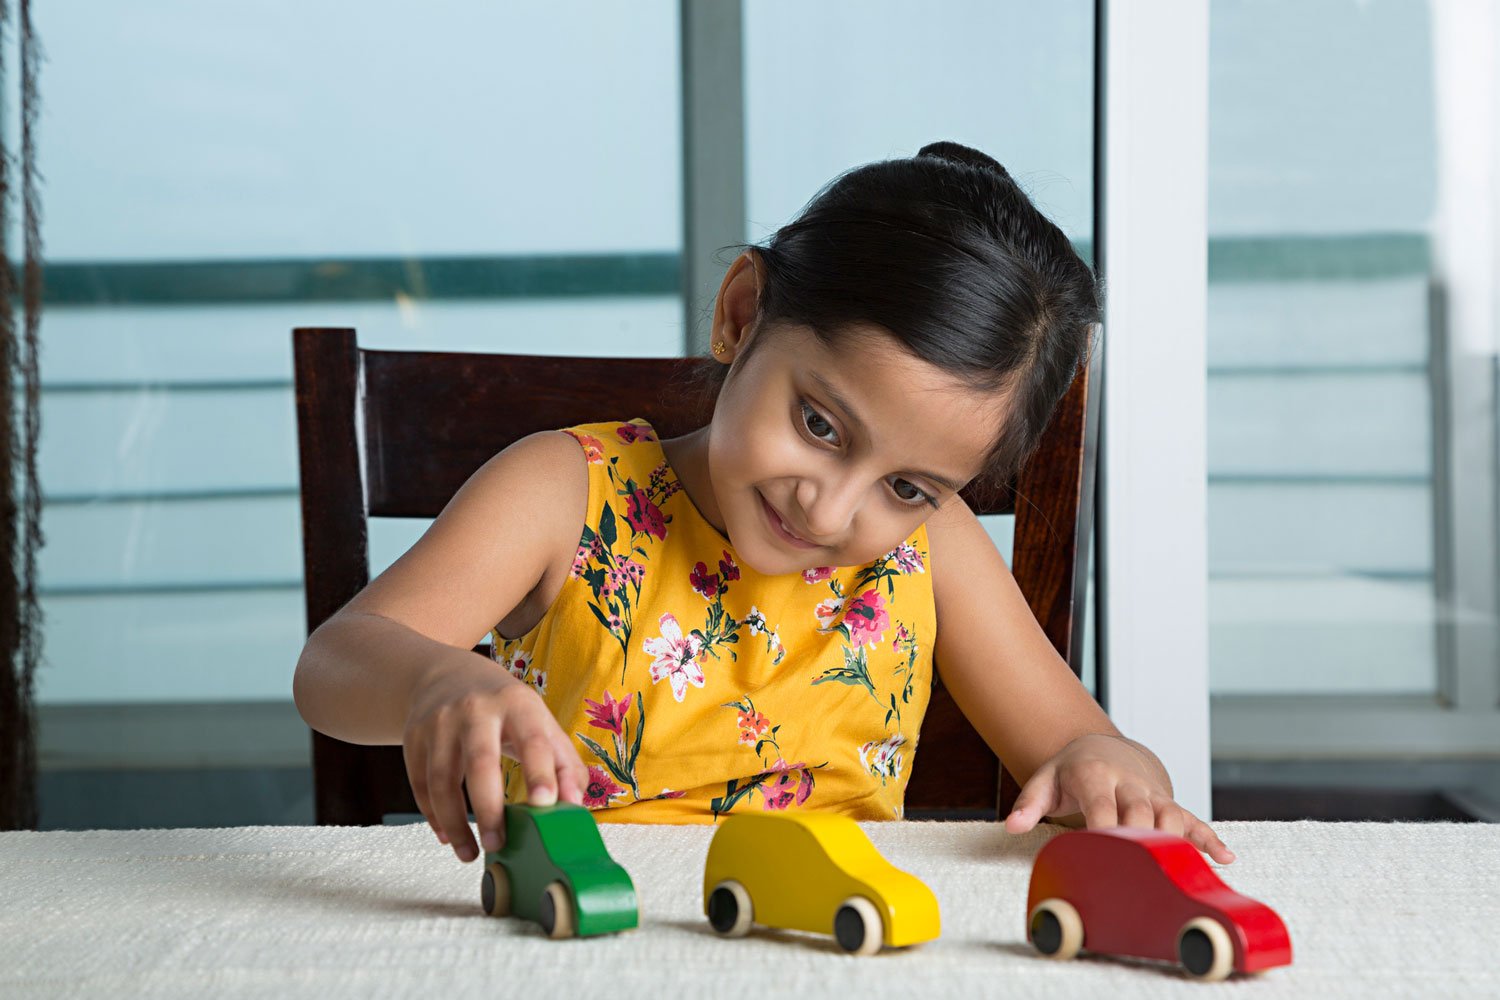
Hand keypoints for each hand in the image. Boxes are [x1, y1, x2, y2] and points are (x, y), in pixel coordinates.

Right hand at [404, 654, 587, 862]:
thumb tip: (574, 804)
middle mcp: (476, 710)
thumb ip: (563, 762)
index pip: (532, 740)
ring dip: (455, 823)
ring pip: (442, 780)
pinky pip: (420, 784)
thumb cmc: (504, 707)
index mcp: (517, 704)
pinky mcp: (414, 737)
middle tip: (498, 844)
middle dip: (489, 809)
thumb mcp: (540, 721)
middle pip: (480, 763)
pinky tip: (448, 834)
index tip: (546, 804)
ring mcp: (440, 722)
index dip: (540, 772)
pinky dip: (433, 815)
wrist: (446, 674)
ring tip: (470, 852)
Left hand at [1004, 733, 1234, 863]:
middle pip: (1139, 810)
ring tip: (1184, 869)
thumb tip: (1012, 826)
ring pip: (1170, 814)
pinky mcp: (1168, 802)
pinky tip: (1224, 858)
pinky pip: (1192, 819)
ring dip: (1177, 839)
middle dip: (1142, 837)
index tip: (1103, 854)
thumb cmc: (1070, 771)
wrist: (1103, 747)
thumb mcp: (1044, 780)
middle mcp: (1127, 781)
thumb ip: (1028, 803)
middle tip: (1142, 872)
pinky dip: (1208, 837)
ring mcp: (1151, 792)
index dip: (1104, 828)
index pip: (1101, 804)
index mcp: (1094, 775)